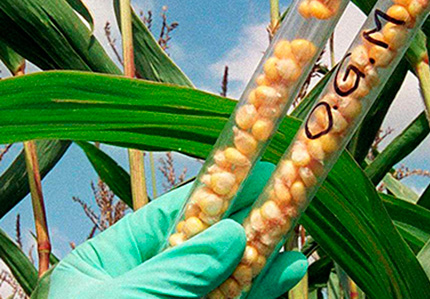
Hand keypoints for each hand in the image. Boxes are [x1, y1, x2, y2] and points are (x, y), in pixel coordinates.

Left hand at [44, 163, 306, 298]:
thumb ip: (179, 268)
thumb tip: (232, 233)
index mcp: (106, 265)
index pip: (170, 216)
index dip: (218, 191)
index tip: (260, 170)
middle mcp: (142, 285)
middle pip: (204, 244)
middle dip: (248, 222)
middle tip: (291, 197)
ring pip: (225, 279)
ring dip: (264, 259)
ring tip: (296, 241)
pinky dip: (261, 289)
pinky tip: (286, 272)